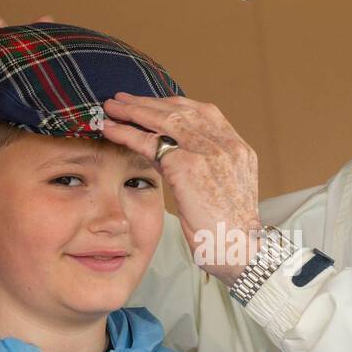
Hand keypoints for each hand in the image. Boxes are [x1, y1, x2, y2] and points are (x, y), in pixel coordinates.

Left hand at [99, 94, 260, 285]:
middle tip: (123, 100)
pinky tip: (110, 130)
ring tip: (111, 108)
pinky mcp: (188, 165)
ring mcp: (209, 152)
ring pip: (164, 121)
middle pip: (182, 111)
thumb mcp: (222, 192)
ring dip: (134, 112)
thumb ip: (205, 169)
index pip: (204, 113)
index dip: (174, 105)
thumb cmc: (229, 233)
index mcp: (238, 149)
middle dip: (149, 103)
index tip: (152, 103)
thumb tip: (170, 156)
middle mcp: (226, 144)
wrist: (240, 251)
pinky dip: (127, 133)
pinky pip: (150, 143)